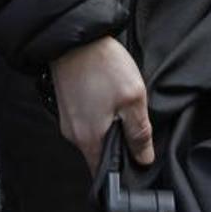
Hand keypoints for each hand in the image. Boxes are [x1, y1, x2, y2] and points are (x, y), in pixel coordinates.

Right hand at [50, 36, 152, 173]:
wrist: (74, 38)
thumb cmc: (102, 66)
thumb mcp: (132, 100)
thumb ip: (139, 134)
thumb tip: (144, 159)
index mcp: (90, 138)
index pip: (103, 172)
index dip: (122, 173)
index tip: (136, 163)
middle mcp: (73, 134)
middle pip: (98, 154)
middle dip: (118, 147)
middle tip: (135, 127)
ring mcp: (67, 119)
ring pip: (93, 136)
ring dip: (109, 128)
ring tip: (122, 108)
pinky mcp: (66, 106)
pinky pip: (85, 121)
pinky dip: (99, 116)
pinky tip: (108, 98)